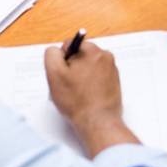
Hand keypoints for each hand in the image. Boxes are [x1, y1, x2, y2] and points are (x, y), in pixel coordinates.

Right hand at [44, 41, 138, 156]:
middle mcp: (105, 56)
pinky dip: (90, 85)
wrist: (98, 122)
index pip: (70, 45)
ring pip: (88, 68)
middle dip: (72, 69)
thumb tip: (56, 50)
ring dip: (80, 77)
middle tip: (69, 86)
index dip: (62, 61)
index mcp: (92, 50)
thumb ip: (52, 55)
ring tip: (78, 94)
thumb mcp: (54, 74)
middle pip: (80, 56)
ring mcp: (112, 69)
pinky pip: (97, 78)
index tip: (64, 75)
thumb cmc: (77, 101)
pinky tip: (86, 97)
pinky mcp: (114, 81)